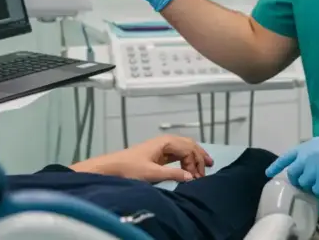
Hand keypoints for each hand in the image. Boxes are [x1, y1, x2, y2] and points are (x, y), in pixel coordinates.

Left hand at [70, 135, 213, 182]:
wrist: (110, 168)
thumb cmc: (129, 169)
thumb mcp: (152, 173)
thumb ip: (173, 175)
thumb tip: (191, 177)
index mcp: (165, 142)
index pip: (188, 149)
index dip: (195, 163)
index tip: (197, 178)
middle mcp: (165, 141)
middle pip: (189, 145)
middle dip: (200, 157)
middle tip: (208, 170)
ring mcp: (162, 147)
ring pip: (185, 148)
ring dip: (195, 157)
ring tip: (206, 166)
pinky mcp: (158, 154)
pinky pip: (178, 153)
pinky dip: (187, 159)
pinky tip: (190, 166)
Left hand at [265, 127, 318, 195]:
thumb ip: (313, 154)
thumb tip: (303, 168)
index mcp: (309, 145)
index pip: (287, 156)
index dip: (277, 165)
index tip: (268, 173)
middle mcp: (309, 155)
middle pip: (294, 174)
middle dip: (300, 180)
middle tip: (312, 181)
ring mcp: (316, 167)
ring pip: (305, 184)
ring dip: (314, 185)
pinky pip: (317, 191)